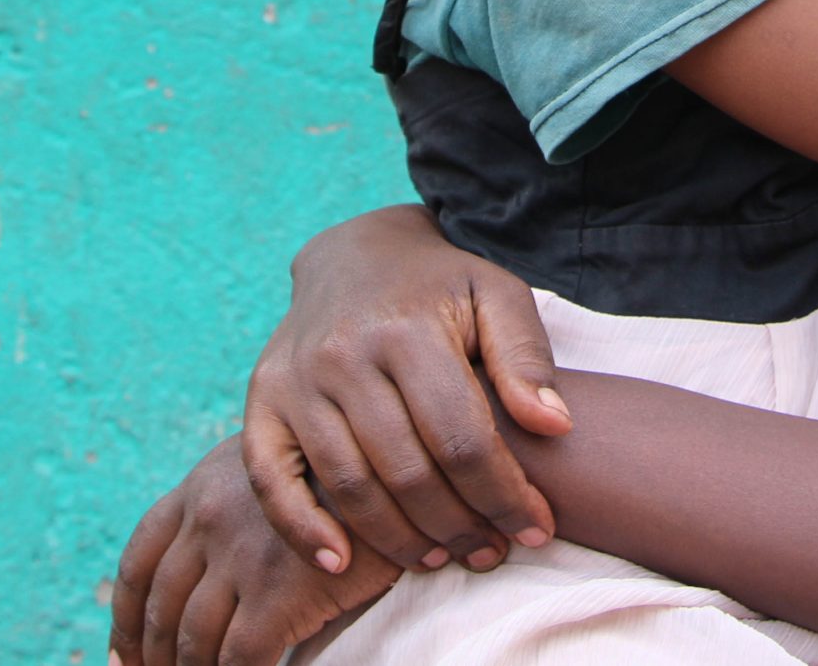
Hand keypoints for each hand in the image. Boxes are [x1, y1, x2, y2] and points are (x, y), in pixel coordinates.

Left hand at [110, 436, 400, 665]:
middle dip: (150, 658)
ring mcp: (240, 556)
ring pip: (193, 642)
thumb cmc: (349, 471)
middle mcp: (209, 517)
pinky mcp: (277, 593)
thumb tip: (214, 568)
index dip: (124, 616)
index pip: (138, 560)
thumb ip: (238, 505)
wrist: (404, 465)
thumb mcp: (278, 467)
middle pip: (158, 607)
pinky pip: (239, 659)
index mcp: (201, 486)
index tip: (122, 653)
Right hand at [244, 205, 570, 575]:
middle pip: (408, 472)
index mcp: (407, 329)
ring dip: (399, 541)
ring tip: (441, 559)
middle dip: (459, 527)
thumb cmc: (439, 285)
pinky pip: (271, 479)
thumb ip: (526, 356)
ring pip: (350, 487)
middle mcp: (343, 355)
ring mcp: (296, 380)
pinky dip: (301, 529)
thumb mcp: (496, 295)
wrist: (355, 254)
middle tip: (491, 553)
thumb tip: (553, 425)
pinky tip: (340, 564)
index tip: (536, 529)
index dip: (504, 495)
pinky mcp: (263, 400)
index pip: (462, 438)